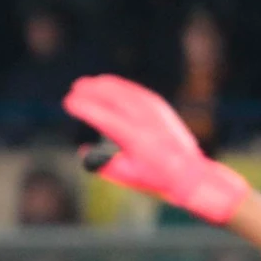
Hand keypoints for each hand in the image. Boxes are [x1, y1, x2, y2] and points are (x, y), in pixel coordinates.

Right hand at [64, 74, 248, 224]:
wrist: (190, 175)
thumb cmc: (156, 178)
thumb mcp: (126, 176)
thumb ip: (102, 164)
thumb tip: (84, 150)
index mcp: (135, 140)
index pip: (104, 118)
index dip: (85, 108)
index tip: (69, 102)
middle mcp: (145, 122)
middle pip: (115, 98)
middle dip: (93, 90)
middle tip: (76, 87)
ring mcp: (156, 114)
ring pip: (127, 92)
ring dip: (108, 85)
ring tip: (91, 81)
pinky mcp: (162, 111)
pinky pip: (138, 93)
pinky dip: (123, 87)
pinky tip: (113, 85)